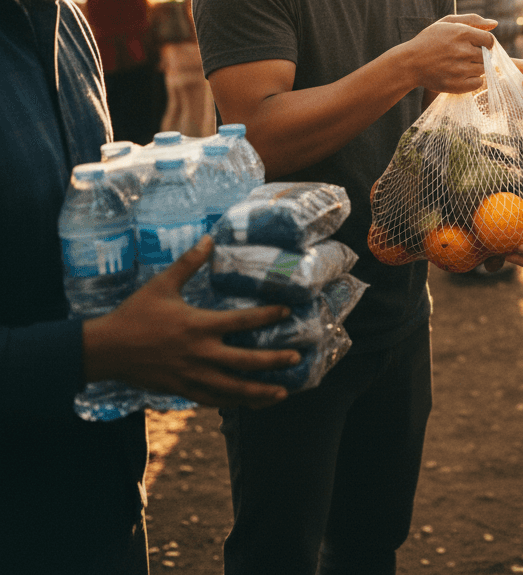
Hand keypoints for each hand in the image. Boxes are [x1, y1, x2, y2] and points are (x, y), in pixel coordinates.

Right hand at [82, 237, 301, 408]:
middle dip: (273, 360)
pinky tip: (248, 404)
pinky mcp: (181, 390)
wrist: (105, 350)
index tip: (287, 312)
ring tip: (282, 393)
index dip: (267, 316)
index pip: (241, 322)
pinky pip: (212, 400)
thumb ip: (189, 263)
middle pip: (245, 361)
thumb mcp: (162, 284)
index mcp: (198, 325)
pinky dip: (233, 403)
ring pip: (232, 389)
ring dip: (259, 392)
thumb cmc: (135, 314)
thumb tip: (209, 238)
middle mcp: (199, 354)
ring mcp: (191, 376)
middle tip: (296, 358)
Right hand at [409, 14, 496, 94]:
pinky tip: (460, 75)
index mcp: (462, 33)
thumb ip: (473, 20)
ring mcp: (460, 69)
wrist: (409, 63)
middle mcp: (463, 51)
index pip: (489, 40)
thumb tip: (496, 23)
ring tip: (460, 65)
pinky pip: (478, 83)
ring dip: (475, 67)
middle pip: (487, 56)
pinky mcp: (457, 85)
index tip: (475, 45)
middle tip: (464, 56)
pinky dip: (472, 80)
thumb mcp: (447, 23)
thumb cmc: (429, 40)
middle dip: (479, 55)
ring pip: (483, 69)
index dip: (484, 43)